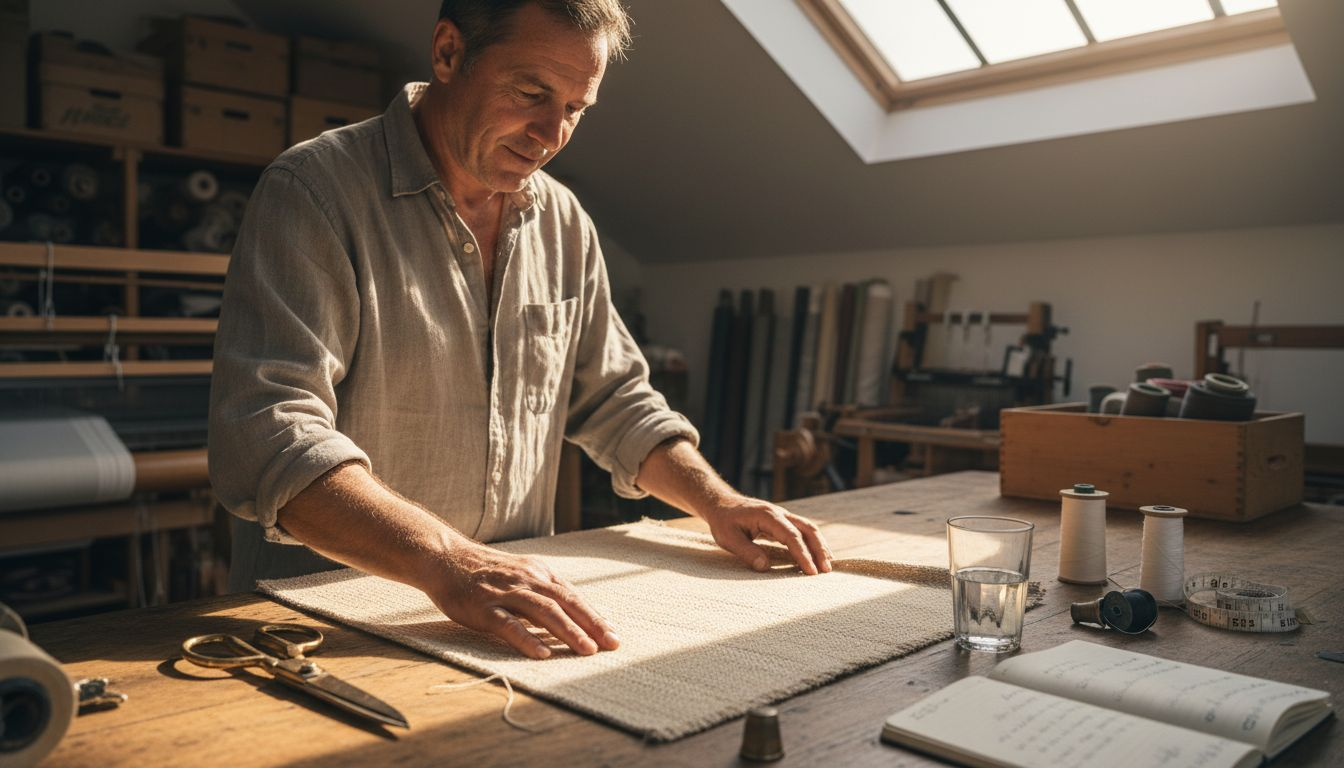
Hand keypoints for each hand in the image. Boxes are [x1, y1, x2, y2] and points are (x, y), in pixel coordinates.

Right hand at [420, 539, 619, 658]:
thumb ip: (543, 592)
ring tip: (586, 651)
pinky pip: (509, 624)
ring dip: (568, 632)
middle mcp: (527, 580)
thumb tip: (571, 616)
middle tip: (611, 645)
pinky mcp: (484, 607)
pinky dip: (527, 639)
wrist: (446, 558)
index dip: (594, 616)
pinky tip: (542, 654)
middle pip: (566, 602)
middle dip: (591, 624)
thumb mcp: (520, 574)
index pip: (573, 596)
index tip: (612, 635)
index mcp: (538, 573)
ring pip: (544, 612)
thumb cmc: (486, 572)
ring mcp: (506, 593)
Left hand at [700, 496, 832, 574]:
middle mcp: (780, 514)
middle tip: (827, 571)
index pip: (791, 536)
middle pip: (808, 529)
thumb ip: (746, 551)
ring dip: (820, 546)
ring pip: (809, 529)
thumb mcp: (728, 538)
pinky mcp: (782, 522)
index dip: (802, 554)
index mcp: (767, 516)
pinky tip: (817, 557)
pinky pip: (802, 531)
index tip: (810, 571)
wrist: (721, 503)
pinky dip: (813, 543)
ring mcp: (783, 516)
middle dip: (819, 550)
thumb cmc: (723, 521)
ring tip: (828, 566)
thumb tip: (765, 567)